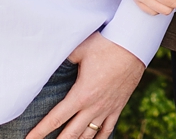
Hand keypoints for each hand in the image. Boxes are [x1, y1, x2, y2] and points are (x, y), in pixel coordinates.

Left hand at [24, 33, 143, 138]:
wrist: (134, 46)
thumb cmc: (106, 45)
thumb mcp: (80, 49)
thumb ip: (64, 57)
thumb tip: (50, 57)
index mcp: (81, 94)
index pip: (56, 119)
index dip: (41, 131)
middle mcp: (93, 106)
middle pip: (71, 134)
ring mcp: (107, 109)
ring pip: (89, 135)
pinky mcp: (118, 107)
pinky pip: (108, 129)